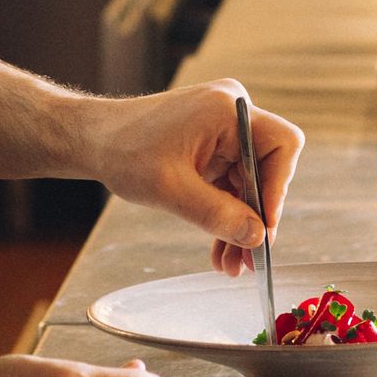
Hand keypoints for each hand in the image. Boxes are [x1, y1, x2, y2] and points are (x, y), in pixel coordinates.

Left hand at [83, 82, 304, 277]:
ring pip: (250, 183)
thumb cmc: (125, 152)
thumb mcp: (171, 190)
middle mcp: (232, 113)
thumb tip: (258, 238)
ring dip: (240, 224)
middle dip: (256, 218)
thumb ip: (218, 215)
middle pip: (267, 169)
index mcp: (227, 110)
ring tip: (231, 266)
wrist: (94, 140)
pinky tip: (221, 249)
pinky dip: (226, 214)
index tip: (263, 228)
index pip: (281, 145)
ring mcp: (224, 130)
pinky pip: (232, 184)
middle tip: (250, 261)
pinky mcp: (214, 146)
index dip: (278, 188)